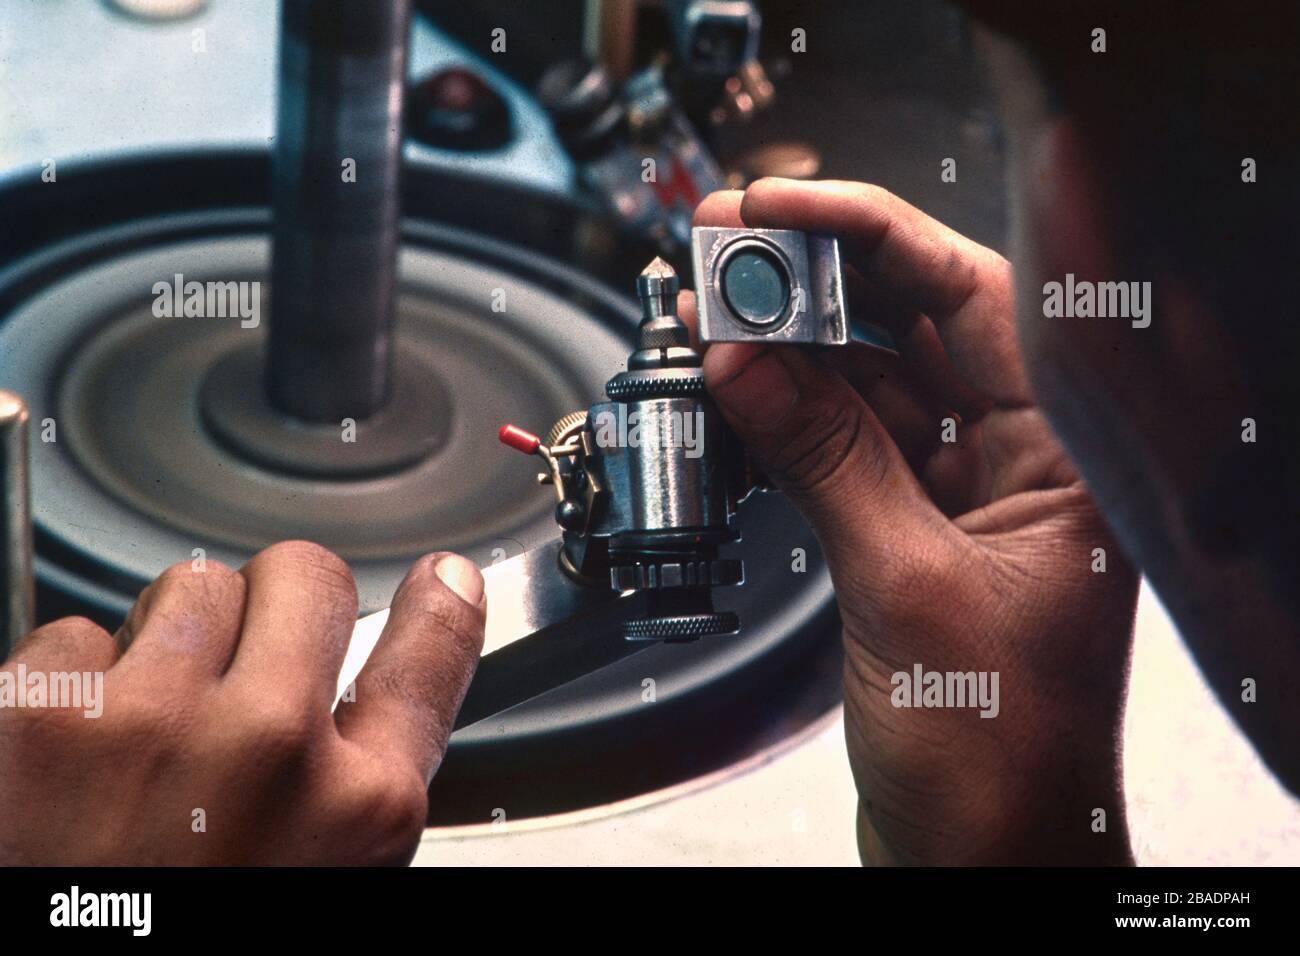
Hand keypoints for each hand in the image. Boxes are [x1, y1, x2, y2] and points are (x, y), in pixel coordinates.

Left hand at [0, 541, 484, 864]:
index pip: (428, 660)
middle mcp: (269, 749)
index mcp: (354, 813)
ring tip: (141, 737)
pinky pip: (75, 635)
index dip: (442, 609)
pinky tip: (65, 762)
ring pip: (190, 587)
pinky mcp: (36, 712)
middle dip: (277, 604)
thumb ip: (347, 792)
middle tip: (242, 661)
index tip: (443, 578)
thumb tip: (362, 704)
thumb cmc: (177, 943)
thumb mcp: (310, 879)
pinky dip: (70, 684)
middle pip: (306, 577)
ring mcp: (149, 721)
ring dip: (171, 640)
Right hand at [684, 180, 1138, 864]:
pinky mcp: (903, 532)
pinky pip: (840, 444)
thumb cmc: (997, 755)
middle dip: (811, 281)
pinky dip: (781, 413)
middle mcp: (1016, 459)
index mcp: (1061, 454)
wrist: (979, 857)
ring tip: (706, 301)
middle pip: (908, 328)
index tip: (774, 210)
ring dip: (785, 344)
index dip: (866, 235)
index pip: (965, 296)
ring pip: (865, 384)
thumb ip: (824, 457)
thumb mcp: (903, 585)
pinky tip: (730, 379)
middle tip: (719, 242)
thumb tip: (746, 358)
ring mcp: (955, 494)